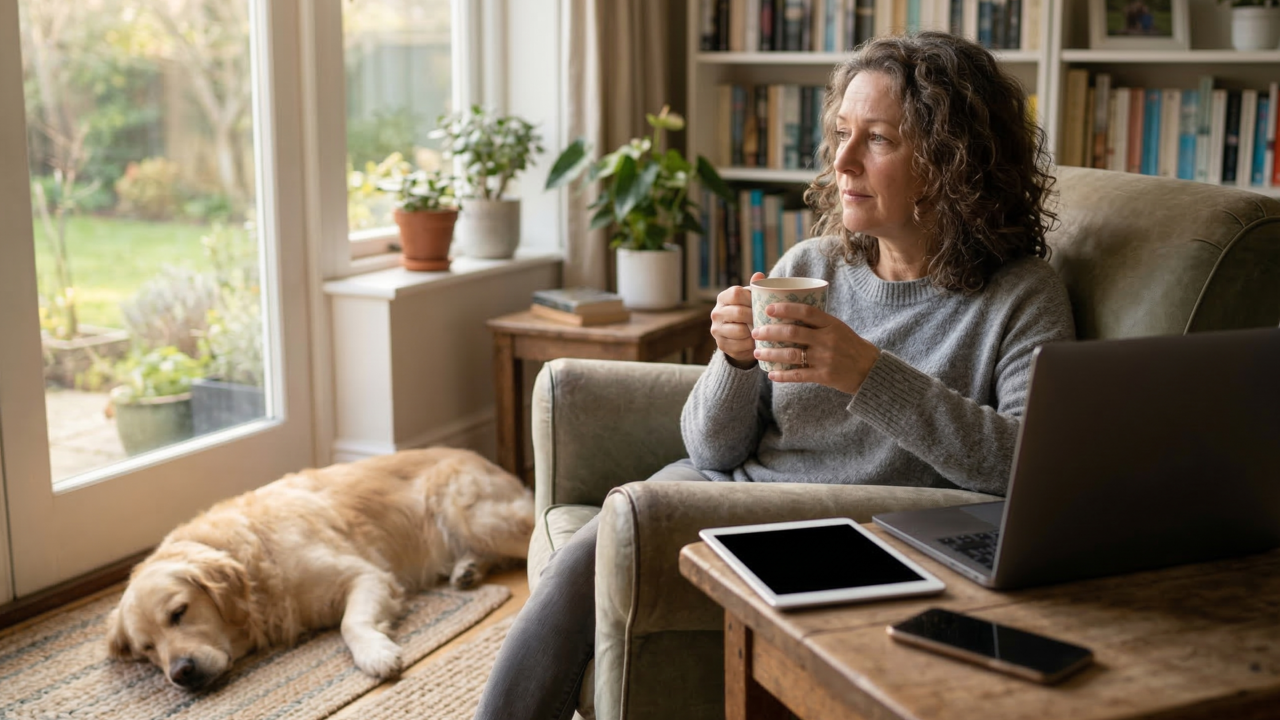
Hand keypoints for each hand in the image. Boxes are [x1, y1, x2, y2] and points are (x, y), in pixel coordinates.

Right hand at [710, 272, 765, 367]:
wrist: (739, 336)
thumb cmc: (748, 312)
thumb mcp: (751, 299)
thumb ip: (755, 288)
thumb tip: (759, 275)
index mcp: (723, 298)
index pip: (736, 293)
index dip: (751, 299)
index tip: (762, 304)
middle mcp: (716, 313)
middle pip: (739, 312)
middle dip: (755, 317)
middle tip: (766, 320)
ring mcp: (717, 330)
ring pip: (740, 331)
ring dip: (753, 332)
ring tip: (761, 331)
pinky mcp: (721, 345)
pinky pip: (740, 345)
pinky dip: (750, 345)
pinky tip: (755, 342)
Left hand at [750, 302, 880, 394]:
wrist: (870, 369)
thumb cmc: (850, 345)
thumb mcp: (838, 328)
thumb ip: (818, 322)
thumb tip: (789, 312)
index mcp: (831, 324)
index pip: (806, 312)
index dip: (786, 308)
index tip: (769, 308)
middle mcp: (828, 339)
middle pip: (793, 332)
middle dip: (770, 332)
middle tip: (755, 332)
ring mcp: (825, 358)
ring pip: (791, 354)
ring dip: (771, 354)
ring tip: (757, 353)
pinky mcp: (824, 375)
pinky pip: (799, 375)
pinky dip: (783, 375)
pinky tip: (771, 374)